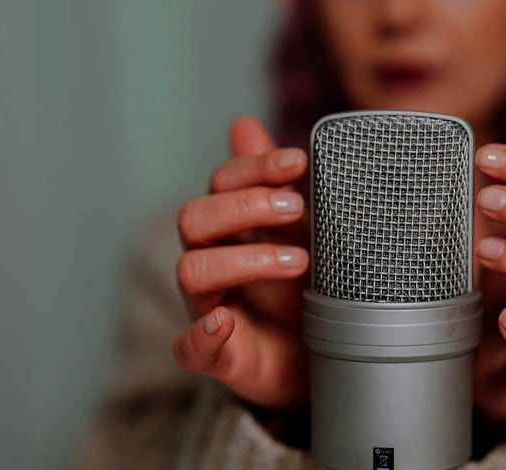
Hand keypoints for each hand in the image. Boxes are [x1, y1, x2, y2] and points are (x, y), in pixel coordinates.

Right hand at [173, 116, 309, 409]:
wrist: (316, 361)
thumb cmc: (300, 290)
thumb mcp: (297, 232)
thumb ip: (271, 184)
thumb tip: (242, 123)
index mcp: (231, 229)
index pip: (222, 183)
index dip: (255, 167)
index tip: (299, 161)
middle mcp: (213, 263)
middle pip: (195, 217)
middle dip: (245, 206)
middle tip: (296, 208)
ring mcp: (210, 309)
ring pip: (192, 270)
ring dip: (245, 259)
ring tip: (298, 260)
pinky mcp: (219, 357)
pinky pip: (188, 349)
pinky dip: (203, 336)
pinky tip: (225, 323)